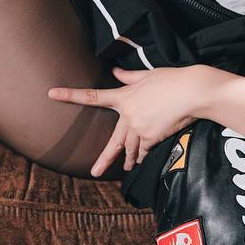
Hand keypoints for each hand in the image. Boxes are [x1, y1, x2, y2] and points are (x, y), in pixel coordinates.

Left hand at [48, 64, 222, 176]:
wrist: (192, 92)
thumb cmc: (172, 79)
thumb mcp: (148, 75)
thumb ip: (129, 77)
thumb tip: (116, 73)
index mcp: (124, 96)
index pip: (92, 96)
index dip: (70, 95)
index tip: (52, 94)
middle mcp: (128, 114)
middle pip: (113, 141)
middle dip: (104, 159)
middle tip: (94, 172)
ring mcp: (140, 128)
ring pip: (131, 148)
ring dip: (130, 158)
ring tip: (129, 167)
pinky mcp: (153, 137)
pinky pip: (145, 150)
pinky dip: (144, 154)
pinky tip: (144, 158)